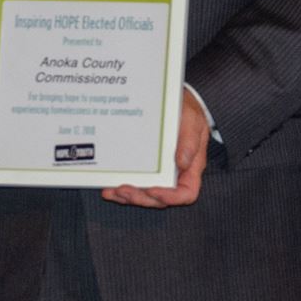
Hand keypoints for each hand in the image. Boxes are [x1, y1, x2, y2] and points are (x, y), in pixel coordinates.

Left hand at [101, 89, 210, 207]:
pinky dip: (120, 190)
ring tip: (113, 191)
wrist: (174, 101)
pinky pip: (133, 184)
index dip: (171, 197)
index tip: (154, 191)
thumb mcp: (192, 120)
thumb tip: (182, 163)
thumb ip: (189, 141)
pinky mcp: (144, 168)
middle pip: (160, 198)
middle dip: (141, 198)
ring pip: (144, 195)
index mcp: (191, 167)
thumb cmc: (187, 111)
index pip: (186, 192)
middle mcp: (174, 175)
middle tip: (124, 190)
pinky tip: (108, 188)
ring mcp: (158, 173)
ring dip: (129, 197)